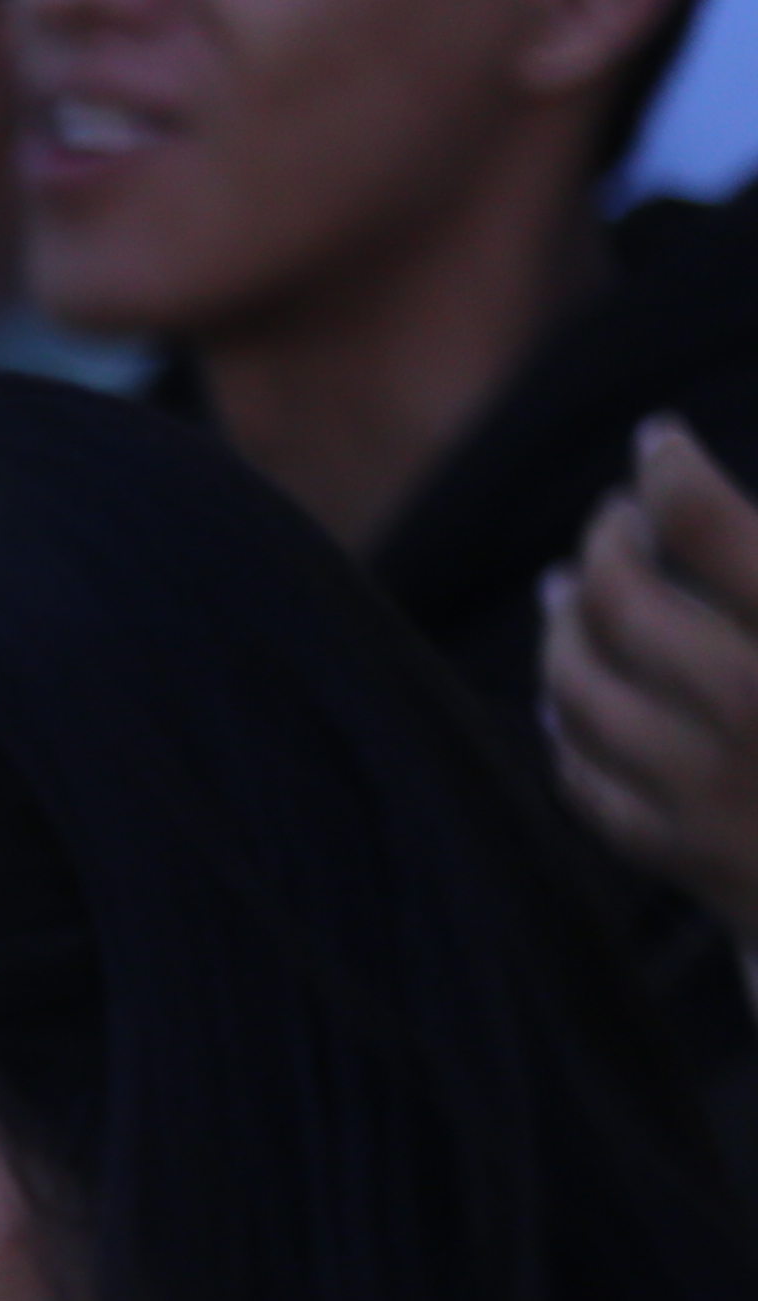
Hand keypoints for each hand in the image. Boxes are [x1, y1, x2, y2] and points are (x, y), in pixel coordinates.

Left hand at [547, 417, 757, 943]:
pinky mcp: (688, 858)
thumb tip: (723, 518)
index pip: (704, 524)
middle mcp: (753, 709)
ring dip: (563, 628)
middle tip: (611, 518)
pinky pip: (585, 779)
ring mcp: (709, 792)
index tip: (658, 443)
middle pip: (620, 601)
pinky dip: (570, 727)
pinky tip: (573, 695)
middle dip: (605, 543)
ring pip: (579, 688)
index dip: (669, 470)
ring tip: (566, 589)